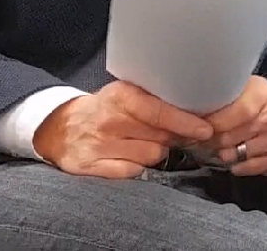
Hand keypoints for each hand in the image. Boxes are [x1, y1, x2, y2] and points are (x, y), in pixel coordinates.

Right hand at [34, 81, 212, 178]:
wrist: (61, 127)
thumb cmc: (106, 109)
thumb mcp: (128, 94)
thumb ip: (156, 100)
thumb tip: (196, 111)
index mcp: (121, 96)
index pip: (160, 112)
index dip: (186, 123)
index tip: (206, 130)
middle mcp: (109, 120)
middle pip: (160, 138)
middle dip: (175, 138)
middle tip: (178, 135)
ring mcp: (98, 145)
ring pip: (150, 156)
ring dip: (156, 152)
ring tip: (145, 143)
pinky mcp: (89, 166)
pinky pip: (131, 172)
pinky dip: (137, 167)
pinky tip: (131, 157)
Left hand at [202, 76, 266, 176]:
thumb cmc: (259, 99)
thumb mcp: (243, 86)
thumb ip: (222, 95)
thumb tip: (192, 110)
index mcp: (263, 94)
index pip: (237, 112)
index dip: (214, 122)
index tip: (200, 126)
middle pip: (232, 137)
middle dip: (213, 141)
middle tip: (204, 138)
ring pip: (240, 155)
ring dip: (225, 154)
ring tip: (219, 147)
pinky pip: (252, 168)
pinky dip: (239, 166)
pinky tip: (234, 159)